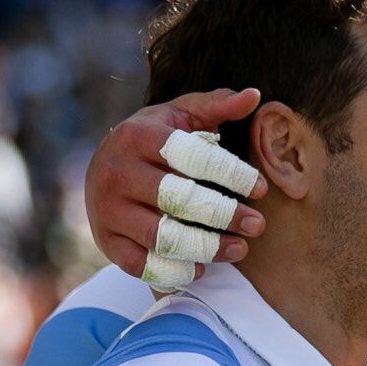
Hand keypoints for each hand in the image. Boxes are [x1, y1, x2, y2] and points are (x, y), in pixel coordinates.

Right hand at [86, 90, 268, 279]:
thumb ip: (217, 105)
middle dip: (225, 215)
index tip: (263, 189)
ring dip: (207, 248)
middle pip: (178, 200)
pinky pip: (142, 264)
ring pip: (162, 237)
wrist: (103, 167)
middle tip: (258, 225)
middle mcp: (116, 172)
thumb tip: (254, 95)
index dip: (231, 174)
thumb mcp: (181, 115)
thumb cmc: (155, 139)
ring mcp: (107, 209)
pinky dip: (174, 270)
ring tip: (241, 249)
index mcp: (138, 136)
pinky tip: (202, 267)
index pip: (191, 157)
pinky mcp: (106, 241)